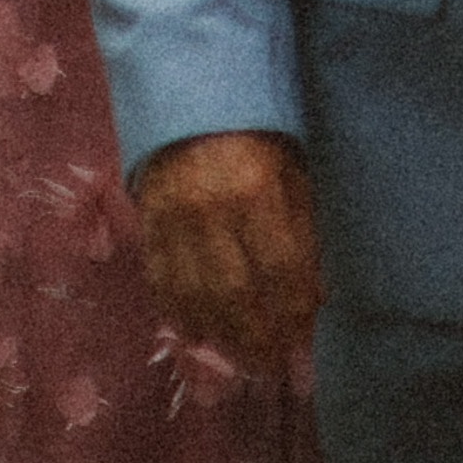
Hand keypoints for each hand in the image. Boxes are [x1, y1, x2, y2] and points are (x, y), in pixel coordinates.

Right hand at [135, 130, 324, 360]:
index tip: (308, 349)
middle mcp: (209, 214)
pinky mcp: (147, 221)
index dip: (296, 317)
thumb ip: (302, 232)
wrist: (187, 92)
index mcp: (255, 196)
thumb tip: (315, 295)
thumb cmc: (258, 134)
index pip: (282, 273)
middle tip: (272, 370)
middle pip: (233, 294)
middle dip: (255, 339)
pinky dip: (176, 311)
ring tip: (239, 363)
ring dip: (218, 335)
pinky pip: (159, 277)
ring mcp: (171, 220)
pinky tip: (193, 335)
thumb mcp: (294, 174)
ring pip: (192, 293)